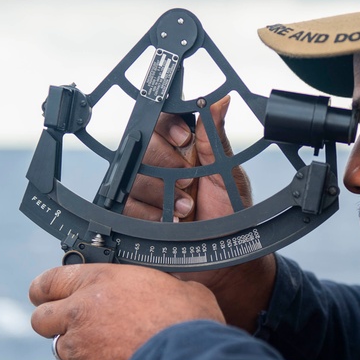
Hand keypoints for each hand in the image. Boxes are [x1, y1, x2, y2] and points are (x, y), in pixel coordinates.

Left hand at [30, 263, 223, 359]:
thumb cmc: (189, 322)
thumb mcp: (177, 286)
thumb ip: (154, 285)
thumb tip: (165, 288)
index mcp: (99, 281)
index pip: (49, 281)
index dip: (45, 290)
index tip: (45, 296)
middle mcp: (80, 313)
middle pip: (41, 318)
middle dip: (53, 323)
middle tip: (75, 327)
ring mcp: (80, 348)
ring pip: (62, 350)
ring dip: (79, 351)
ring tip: (109, 353)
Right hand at [124, 95, 275, 330]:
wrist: (227, 258)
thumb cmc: (232, 215)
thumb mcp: (229, 175)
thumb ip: (216, 140)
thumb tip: (220, 101)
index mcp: (184, 149)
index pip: (161, 121)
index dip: (167, 125)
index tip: (184, 137)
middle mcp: (160, 166)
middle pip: (142, 146)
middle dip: (166, 164)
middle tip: (188, 182)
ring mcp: (145, 191)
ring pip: (133, 177)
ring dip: (160, 195)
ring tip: (186, 211)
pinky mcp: (133, 217)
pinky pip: (126, 207)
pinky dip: (149, 216)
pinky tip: (170, 224)